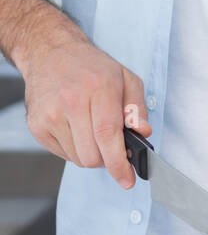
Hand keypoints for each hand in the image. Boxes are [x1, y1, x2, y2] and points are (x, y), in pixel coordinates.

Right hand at [21, 29, 151, 189]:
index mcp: (99, 87)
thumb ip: (138, 109)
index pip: (108, 135)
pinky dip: (75, 149)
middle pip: (92, 155)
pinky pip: (63, 155)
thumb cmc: (92, 68)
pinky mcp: (37, 125)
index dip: (118, 163)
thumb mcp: (126, 78)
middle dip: (107, 158)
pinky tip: (76, 128)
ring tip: (92, 129)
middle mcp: (71, 101)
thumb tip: (143, 134)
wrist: (51, 54)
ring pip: (78, 159)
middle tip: (112, 145)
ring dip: (91, 153)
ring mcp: (50, 114)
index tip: (127, 180)